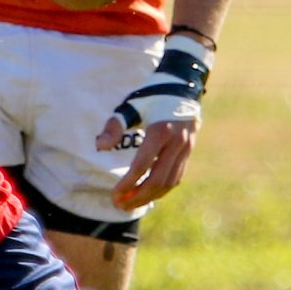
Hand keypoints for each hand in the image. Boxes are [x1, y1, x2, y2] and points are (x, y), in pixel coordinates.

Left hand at [96, 32, 212, 209]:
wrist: (184, 84)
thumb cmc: (152, 93)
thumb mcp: (131, 105)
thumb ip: (115, 126)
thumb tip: (100, 147)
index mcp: (160, 131)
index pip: (142, 166)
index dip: (127, 184)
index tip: (114, 194)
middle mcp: (177, 143)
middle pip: (157, 180)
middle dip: (137, 197)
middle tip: (120, 205)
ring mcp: (186, 149)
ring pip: (169, 183)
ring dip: (150, 197)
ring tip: (131, 204)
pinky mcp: (190, 152)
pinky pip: (176, 177)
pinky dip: (162, 189)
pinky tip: (147, 194)